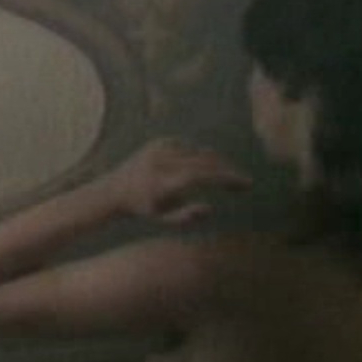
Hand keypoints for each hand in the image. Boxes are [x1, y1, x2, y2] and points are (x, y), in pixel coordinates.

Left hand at [100, 137, 251, 223]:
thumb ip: (186, 217)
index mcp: (163, 183)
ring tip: (224, 180)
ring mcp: (160, 149)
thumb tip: (210, 208)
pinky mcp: (160, 141)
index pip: (202, 176)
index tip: (245, 184)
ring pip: (199, 153)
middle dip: (228, 171)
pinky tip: (196, 170)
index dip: (226, 178)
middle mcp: (162, 162)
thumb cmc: (143, 208)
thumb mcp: (163, 220)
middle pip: (206, 161)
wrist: (115, 189)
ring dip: (214, 165)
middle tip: (243, 183)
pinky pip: (189, 146)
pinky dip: (197, 156)